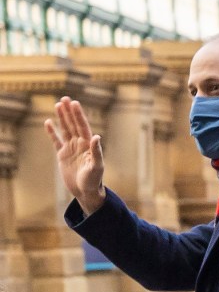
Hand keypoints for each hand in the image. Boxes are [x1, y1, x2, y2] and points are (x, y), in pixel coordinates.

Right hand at [44, 97, 105, 215]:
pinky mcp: (62, 155)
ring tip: (58, 104)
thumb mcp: (96, 167)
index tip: (74, 103)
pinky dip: (52, 132)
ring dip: (62, 118)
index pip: (83, 127)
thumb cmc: (94, 181)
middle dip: (69, 112)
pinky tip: (48, 122)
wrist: (86, 192)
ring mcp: (71, 149)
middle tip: (65, 99)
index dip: (78, 115)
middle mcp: (80, 144)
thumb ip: (96, 152)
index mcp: (88, 146)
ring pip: (65, 130)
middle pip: (73, 125)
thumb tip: (97, 136)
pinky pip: (56, 141)